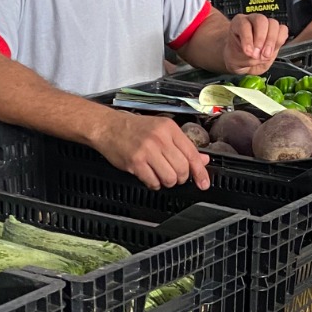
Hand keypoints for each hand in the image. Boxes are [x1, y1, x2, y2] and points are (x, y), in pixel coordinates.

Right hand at [85, 109, 209, 189]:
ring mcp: (147, 150)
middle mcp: (160, 138)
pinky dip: (154, 184)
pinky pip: (153, 182)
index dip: (200, 172)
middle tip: (174, 175)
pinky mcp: (135, 162)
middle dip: (180, 178)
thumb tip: (203, 159)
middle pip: (182, 169)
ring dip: (167, 182)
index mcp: (169, 129)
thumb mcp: (161, 130)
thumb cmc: (134, 129)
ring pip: (170, 178)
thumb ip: (183, 145)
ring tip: (160, 175)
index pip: (192, 154)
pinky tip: (150, 176)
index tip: (204, 183)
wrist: (108, 127)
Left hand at [224, 13, 287, 75]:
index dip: (247, 39)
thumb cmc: (237, 57)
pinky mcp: (276, 32)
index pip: (244, 25)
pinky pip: (283, 30)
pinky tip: (273, 50)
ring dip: (271, 41)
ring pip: (273, 24)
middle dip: (261, 38)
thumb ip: (246, 55)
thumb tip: (256, 53)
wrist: (245, 63)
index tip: (248, 53)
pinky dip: (280, 40)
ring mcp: (266, 25)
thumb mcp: (236, 60)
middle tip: (259, 54)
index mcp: (238, 23)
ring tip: (266, 55)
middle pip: (261, 20)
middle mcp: (252, 20)